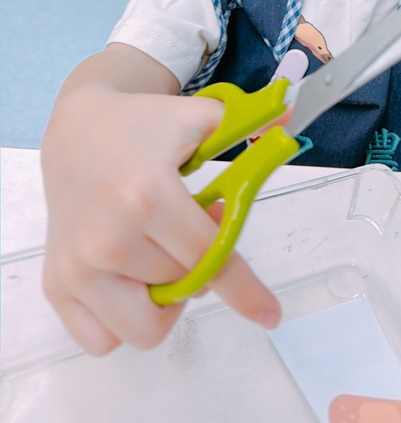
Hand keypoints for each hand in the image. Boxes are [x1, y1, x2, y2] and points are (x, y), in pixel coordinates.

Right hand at [41, 50, 280, 354]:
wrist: (77, 128)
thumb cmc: (141, 125)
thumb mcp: (199, 115)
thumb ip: (248, 123)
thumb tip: (288, 121)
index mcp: (146, 196)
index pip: (208, 258)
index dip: (245, 288)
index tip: (269, 313)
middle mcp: (107, 238)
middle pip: (183, 288)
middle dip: (199, 263)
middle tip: (192, 226)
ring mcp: (77, 268)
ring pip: (146, 327)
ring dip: (164, 299)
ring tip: (163, 254)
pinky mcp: (57, 285)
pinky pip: (103, 339)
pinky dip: (124, 321)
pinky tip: (132, 278)